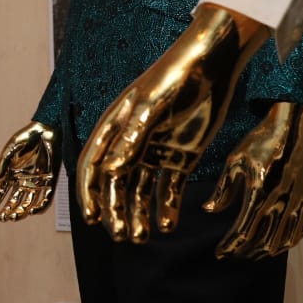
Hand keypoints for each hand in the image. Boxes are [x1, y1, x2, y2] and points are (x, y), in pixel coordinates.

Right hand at [0, 122, 58, 219]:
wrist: (47, 128)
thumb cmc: (27, 136)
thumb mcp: (10, 150)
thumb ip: (0, 167)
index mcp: (10, 173)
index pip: (0, 192)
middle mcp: (23, 180)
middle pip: (13, 200)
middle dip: (7, 210)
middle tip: (2, 218)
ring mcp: (37, 182)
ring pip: (28, 202)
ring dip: (21, 211)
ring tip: (14, 217)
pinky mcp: (50, 181)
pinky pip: (45, 198)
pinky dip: (39, 206)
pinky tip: (32, 212)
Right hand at [77, 5, 268, 241]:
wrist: (212, 64)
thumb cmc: (173, 79)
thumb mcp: (150, 108)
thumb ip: (131, 141)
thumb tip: (110, 173)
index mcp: (114, 129)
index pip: (93, 167)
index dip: (90, 194)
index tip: (92, 219)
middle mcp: (130, 144)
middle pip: (116, 185)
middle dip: (116, 211)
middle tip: (122, 235)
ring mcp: (155, 152)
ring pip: (141, 192)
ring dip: (139, 214)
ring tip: (142, 238)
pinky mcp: (181, 157)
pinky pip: (170, 189)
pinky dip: (168, 208)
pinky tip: (168, 225)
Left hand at [205, 102, 302, 259]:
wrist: (296, 124)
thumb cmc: (260, 141)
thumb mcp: (235, 161)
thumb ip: (223, 189)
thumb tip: (208, 211)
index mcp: (262, 191)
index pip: (244, 232)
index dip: (231, 247)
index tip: (219, 253)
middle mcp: (284, 200)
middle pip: (264, 242)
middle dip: (245, 253)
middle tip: (232, 254)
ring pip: (286, 241)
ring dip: (267, 252)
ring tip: (250, 253)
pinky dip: (290, 240)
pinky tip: (277, 242)